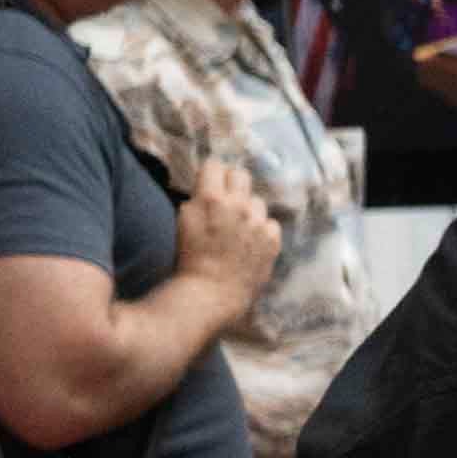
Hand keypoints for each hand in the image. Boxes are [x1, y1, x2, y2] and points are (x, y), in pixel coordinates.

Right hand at [169, 157, 284, 328]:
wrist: (211, 292)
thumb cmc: (189, 259)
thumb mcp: (184, 221)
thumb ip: (198, 199)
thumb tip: (208, 187)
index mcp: (210, 198)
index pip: (215, 165)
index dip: (211, 174)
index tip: (210, 182)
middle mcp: (238, 205)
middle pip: (241, 175)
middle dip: (232, 184)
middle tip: (225, 199)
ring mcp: (258, 222)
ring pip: (257, 200)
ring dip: (248, 209)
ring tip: (237, 228)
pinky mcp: (272, 239)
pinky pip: (270, 223)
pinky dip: (262, 230)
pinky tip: (250, 243)